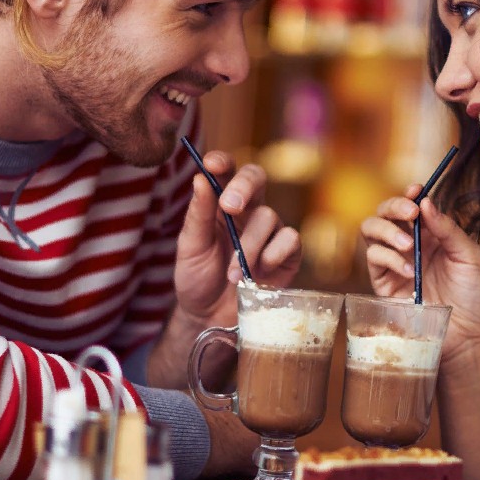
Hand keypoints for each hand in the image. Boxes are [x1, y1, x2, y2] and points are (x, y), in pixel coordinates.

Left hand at [174, 150, 300, 325]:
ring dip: (249, 246)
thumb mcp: (189, 247)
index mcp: (220, 203)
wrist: (212, 318)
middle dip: (244, 187)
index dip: (221, 161)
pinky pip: (290, 239)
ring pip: (268, 216)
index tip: (211, 164)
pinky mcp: (288, 252)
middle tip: (229, 207)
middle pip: (256, 178)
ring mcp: (269, 230)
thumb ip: (197, 214)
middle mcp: (247, 211)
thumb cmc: (198, 278)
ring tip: (234, 274)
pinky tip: (261, 273)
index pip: (225, 171)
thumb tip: (200, 178)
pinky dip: (274, 254)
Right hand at [360, 186, 479, 358]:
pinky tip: (409, 271)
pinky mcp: (383, 282)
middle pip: (384, 212)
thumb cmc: (472, 294)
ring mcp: (394, 261)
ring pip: (370, 229)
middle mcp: (409, 243)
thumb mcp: (468, 255)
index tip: (415, 190)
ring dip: (387, 231)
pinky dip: (388, 258)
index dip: (408, 194)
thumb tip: (425, 202)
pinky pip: (374, 258)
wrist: (466, 332)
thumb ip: (447, 228)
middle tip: (410, 214)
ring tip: (409, 246)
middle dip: (393, 207)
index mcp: (430, 233)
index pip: (411, 205)